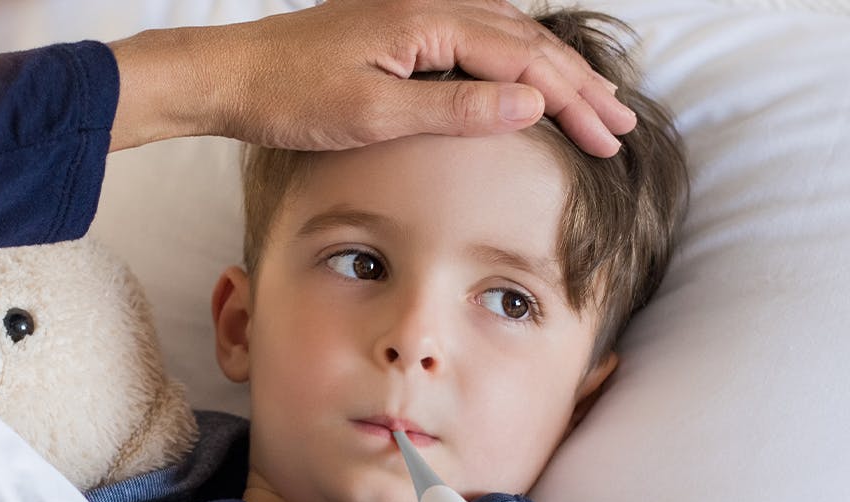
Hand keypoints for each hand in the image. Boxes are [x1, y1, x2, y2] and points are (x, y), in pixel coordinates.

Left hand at [109, 0, 635, 156]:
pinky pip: (476, 36)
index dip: (574, 101)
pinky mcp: (397, 29)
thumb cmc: (290, 98)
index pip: (526, 60)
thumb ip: (457, 109)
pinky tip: (523, 79)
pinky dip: (513, 60)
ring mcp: (412, 16)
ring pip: (506, 35)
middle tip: (621, 128)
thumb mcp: (375, 114)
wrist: (228, 75)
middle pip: (527, 42)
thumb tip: (532, 103)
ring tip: (591, 103)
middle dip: (579, 86)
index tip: (608, 140)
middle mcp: (428, 8)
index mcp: (429, 24)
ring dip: (551, 71)